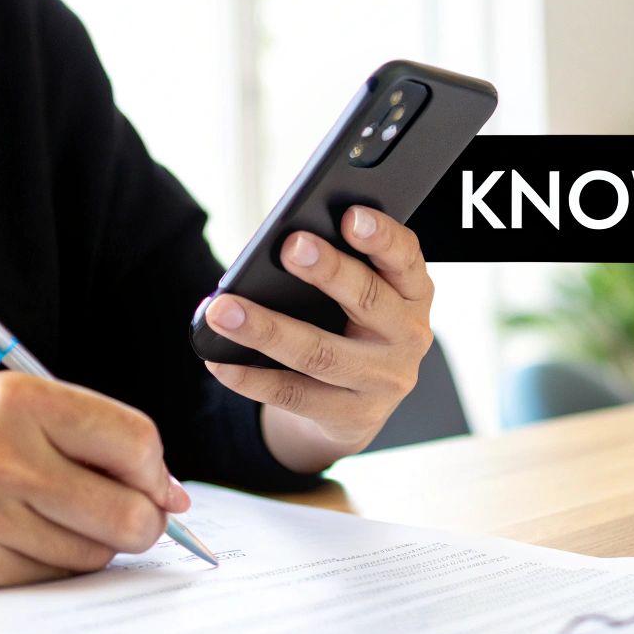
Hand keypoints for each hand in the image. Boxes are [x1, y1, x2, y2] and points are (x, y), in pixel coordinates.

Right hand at [0, 371, 190, 589]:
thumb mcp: (7, 410)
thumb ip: (89, 439)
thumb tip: (171, 495)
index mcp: (20, 398)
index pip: (135, 439)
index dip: (156, 473)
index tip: (155, 487)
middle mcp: (1, 449)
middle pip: (127, 508)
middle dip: (142, 523)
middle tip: (129, 522)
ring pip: (93, 551)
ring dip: (90, 547)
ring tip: (50, 523)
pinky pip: (50, 578)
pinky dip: (49, 568)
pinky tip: (15, 543)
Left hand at [201, 205, 434, 460]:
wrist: (358, 404)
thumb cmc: (351, 325)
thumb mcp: (364, 293)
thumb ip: (339, 266)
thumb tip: (283, 246)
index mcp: (413, 292)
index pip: (406, 257)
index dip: (382, 236)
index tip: (350, 216)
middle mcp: (408, 335)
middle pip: (367, 300)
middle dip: (327, 271)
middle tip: (288, 246)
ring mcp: (385, 381)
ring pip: (321, 353)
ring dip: (267, 329)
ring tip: (222, 310)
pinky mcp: (353, 417)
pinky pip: (295, 396)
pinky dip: (252, 379)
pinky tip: (220, 361)